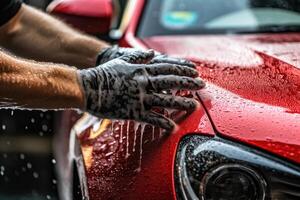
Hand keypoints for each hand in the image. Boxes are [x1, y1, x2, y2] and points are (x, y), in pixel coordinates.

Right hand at [78, 50, 203, 129]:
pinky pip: (151, 117)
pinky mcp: (132, 111)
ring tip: (195, 105)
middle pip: (170, 82)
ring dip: (181, 103)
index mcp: (141, 70)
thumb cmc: (103, 74)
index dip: (182, 69)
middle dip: (188, 83)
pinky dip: (163, 122)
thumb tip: (152, 53)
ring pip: (165, 100)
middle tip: (202, 85)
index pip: (166, 68)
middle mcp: (143, 82)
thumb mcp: (121, 61)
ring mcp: (139, 97)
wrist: (87, 87)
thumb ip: (139, 57)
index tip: (194, 71)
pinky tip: (173, 127)